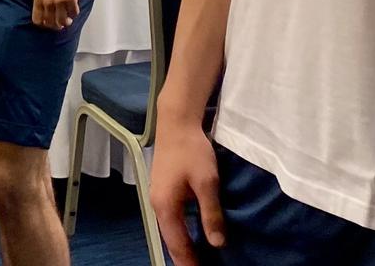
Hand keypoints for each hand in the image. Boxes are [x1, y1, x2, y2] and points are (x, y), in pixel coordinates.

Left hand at [30, 0, 82, 29]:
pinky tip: (74, 9)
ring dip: (66, 22)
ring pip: (62, 21)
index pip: (37, 20)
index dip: (43, 24)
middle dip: (56, 25)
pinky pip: (74, 12)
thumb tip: (45, 8)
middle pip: (50, 23)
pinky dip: (74, 13)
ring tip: (68, 19)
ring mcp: (59, 1)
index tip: (48, 23)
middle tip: (60, 24)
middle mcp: (47, 2)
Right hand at [149, 120, 224, 265]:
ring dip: (182, 246)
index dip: (190, 262)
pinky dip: (180, 232)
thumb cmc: (192, 151)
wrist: (176, 123)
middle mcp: (157, 205)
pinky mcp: (163, 190)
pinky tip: (191, 235)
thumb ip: (211, 214)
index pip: (178, 245)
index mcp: (166, 207)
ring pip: (170, 230)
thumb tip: (217, 243)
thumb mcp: (207, 182)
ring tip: (197, 259)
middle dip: (184, 258)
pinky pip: (171, 220)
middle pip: (170, 241)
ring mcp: (157, 197)